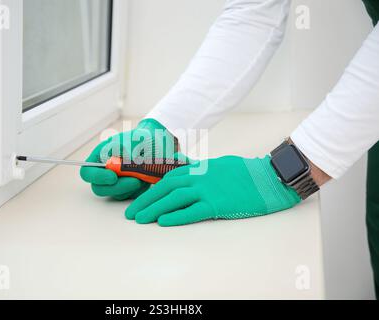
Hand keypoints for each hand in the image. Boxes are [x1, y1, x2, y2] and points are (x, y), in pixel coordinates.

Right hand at [80, 119, 176, 199]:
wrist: (157, 144)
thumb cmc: (141, 139)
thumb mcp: (133, 141)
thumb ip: (124, 153)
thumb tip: (120, 166)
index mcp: (99, 157)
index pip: (87, 173)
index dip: (97, 177)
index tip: (113, 177)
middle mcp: (105, 171)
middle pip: (99, 189)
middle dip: (118, 187)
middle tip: (135, 180)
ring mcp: (116, 182)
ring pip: (115, 194)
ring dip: (130, 188)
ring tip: (144, 175)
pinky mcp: (127, 189)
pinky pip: (129, 196)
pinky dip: (138, 190)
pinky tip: (146, 178)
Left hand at [125, 155, 300, 225]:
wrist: (268, 177)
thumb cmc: (245, 173)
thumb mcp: (218, 166)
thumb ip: (200, 171)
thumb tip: (185, 173)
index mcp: (198, 169)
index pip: (167, 180)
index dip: (150, 191)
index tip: (139, 201)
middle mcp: (199, 177)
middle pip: (165, 189)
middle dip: (145, 201)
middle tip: (131, 214)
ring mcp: (208, 189)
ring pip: (174, 199)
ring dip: (154, 209)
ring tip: (140, 220)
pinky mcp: (218, 203)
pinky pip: (193, 211)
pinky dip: (177, 216)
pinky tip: (163, 222)